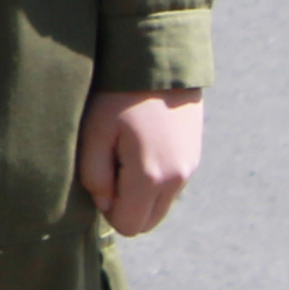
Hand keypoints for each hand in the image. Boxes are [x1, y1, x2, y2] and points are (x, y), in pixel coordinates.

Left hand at [79, 88, 201, 236]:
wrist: (160, 64)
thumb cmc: (118, 95)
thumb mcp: (95, 131)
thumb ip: (94, 175)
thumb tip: (104, 205)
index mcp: (151, 178)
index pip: (128, 225)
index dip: (107, 209)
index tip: (99, 176)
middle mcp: (177, 181)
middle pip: (146, 222)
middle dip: (124, 205)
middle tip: (110, 165)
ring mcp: (189, 170)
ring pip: (159, 206)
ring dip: (139, 192)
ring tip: (124, 152)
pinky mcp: (193, 158)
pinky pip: (169, 186)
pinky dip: (153, 179)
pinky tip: (139, 145)